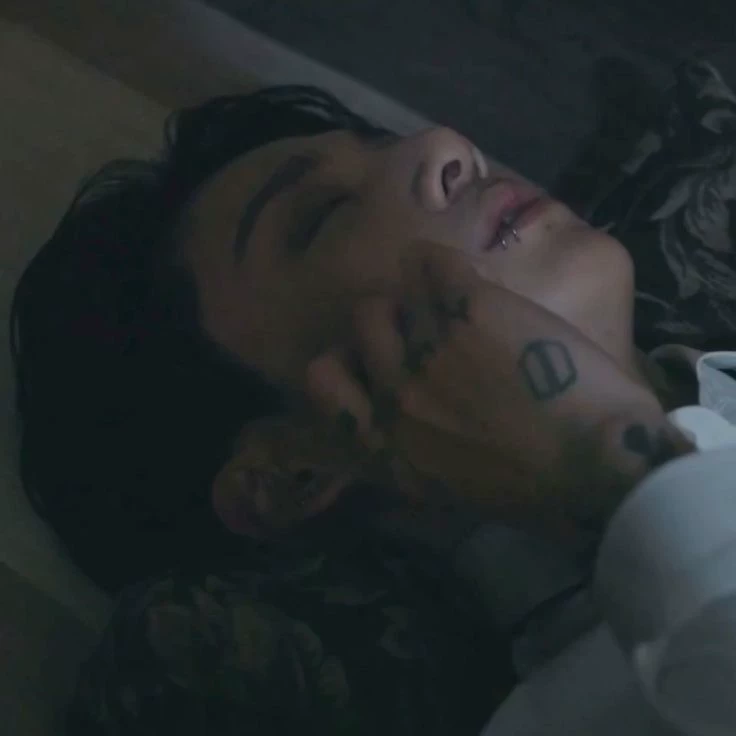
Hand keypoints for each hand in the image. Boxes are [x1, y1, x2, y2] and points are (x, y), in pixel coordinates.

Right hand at [306, 242, 693, 535]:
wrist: (600, 467)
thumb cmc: (537, 492)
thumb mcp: (450, 490)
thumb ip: (410, 450)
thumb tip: (396, 420)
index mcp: (390, 442)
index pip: (322, 377)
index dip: (343, 360)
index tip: (372, 359)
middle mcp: (397, 392)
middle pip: (364, 318)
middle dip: (389, 318)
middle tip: (425, 324)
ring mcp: (430, 348)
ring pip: (397, 287)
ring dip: (420, 291)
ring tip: (453, 300)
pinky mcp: (470, 310)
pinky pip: (432, 263)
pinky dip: (441, 262)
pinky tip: (460, 274)